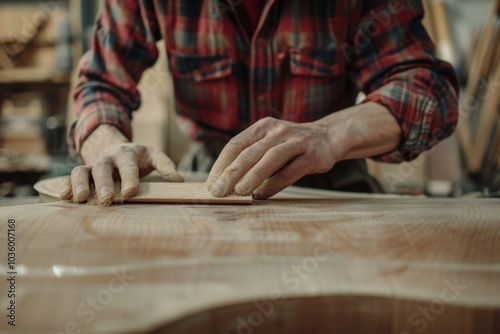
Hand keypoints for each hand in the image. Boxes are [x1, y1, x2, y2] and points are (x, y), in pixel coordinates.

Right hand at [59, 125, 182, 204]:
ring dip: (79, 184)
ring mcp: (92, 165)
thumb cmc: (138, 157)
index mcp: (126, 154)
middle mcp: (107, 159)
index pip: (128, 165)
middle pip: (102, 168)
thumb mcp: (153, 155)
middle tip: (108, 199)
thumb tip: (179, 180)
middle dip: (104, 184)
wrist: (114, 147)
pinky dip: (65, 187)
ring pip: (80, 171)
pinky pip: (69, 178)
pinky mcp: (81, 174)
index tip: (131, 192)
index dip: (129, 178)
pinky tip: (64, 198)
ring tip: (81, 200)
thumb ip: (166, 165)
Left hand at [206, 117, 338, 198]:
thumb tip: (223, 181)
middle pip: (249, 152)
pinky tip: (262, 196)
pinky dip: (274, 185)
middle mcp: (278, 131)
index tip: (210, 184)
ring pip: (270, 158)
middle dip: (231, 173)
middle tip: (218, 192)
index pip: (236, 144)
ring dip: (252, 176)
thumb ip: (250, 156)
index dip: (221, 165)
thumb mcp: (269, 142)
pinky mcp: (312, 156)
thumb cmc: (290, 145)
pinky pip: (289, 172)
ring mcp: (296, 142)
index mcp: (263, 127)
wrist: (328, 137)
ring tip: (238, 192)